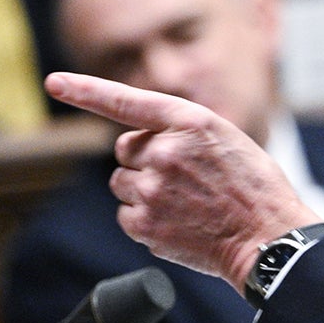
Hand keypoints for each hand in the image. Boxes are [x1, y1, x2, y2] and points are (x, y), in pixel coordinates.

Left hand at [45, 73, 319, 289]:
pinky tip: (179, 223)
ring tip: (186, 203)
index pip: (126, 100)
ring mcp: (153, 189)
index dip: (85, 89)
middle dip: (145, 161)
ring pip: (123, 183)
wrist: (269, 239)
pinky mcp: (145, 224)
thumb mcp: (227, 139)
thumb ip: (180, 131)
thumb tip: (134, 144)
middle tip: (185, 179)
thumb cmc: (254, 188)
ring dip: (145, 191)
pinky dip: (146, 220)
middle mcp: (166, 151)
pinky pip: (126, 214)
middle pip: (125, 150)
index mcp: (190, 122)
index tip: (54, 83)